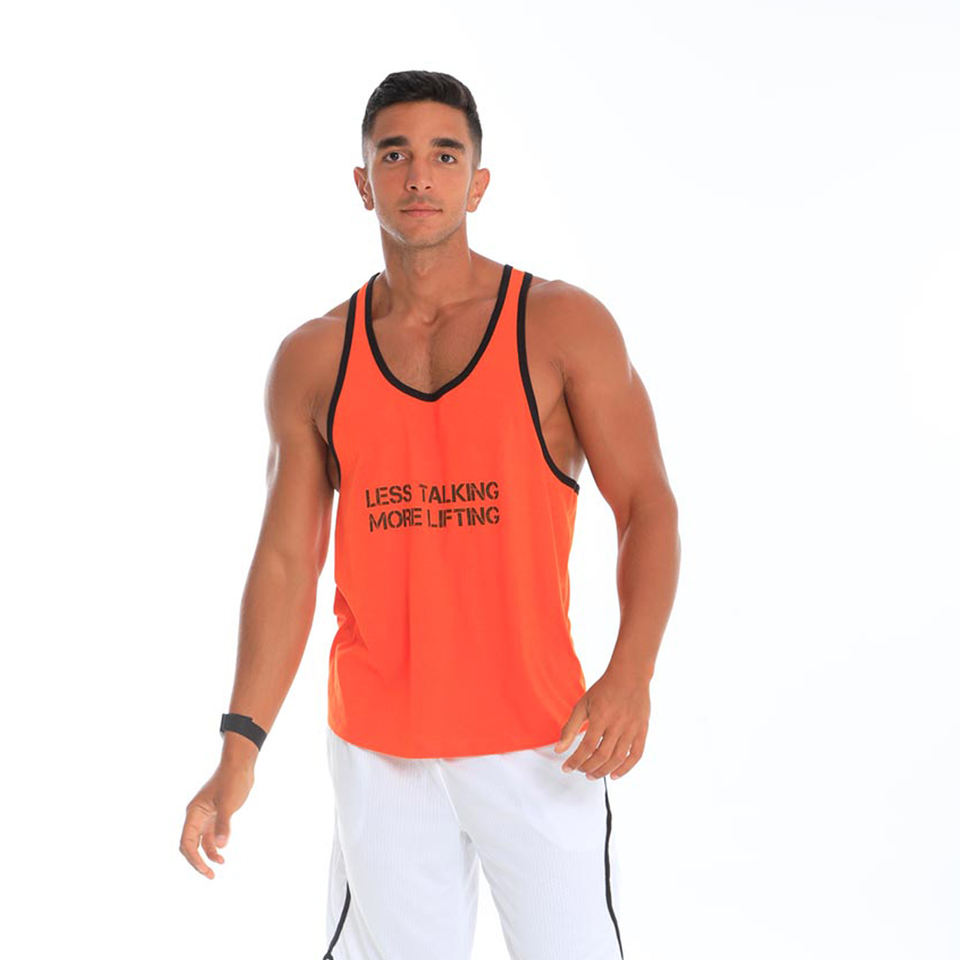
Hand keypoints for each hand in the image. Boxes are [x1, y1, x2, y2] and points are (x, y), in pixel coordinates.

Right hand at [179, 758, 254, 878]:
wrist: (241, 765)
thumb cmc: (232, 780)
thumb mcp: (228, 803)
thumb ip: (224, 824)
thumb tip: (220, 846)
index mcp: (194, 813)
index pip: (186, 842)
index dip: (193, 858)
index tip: (205, 869)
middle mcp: (197, 816)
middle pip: (190, 845)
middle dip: (198, 861)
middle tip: (210, 875)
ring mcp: (206, 816)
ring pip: (201, 842)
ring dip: (208, 854)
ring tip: (220, 865)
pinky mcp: (217, 815)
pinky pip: (211, 835)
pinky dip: (215, 845)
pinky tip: (223, 852)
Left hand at [554, 667, 649, 780]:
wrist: (630, 676)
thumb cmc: (605, 689)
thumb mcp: (583, 704)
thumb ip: (570, 727)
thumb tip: (559, 749)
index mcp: (601, 716)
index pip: (586, 747)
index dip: (575, 761)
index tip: (567, 768)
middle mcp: (617, 724)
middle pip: (602, 755)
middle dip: (588, 767)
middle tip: (580, 770)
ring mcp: (632, 729)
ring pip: (618, 758)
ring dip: (603, 771)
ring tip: (592, 774)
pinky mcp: (642, 730)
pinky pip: (636, 755)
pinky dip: (626, 769)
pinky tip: (614, 775)